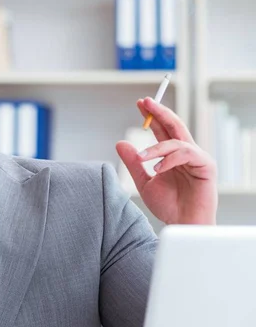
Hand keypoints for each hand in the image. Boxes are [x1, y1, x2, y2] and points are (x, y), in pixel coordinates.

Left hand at [116, 97, 217, 224]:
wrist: (181, 223)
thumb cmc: (168, 205)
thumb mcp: (144, 182)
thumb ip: (134, 163)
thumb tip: (120, 142)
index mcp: (172, 155)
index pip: (162, 129)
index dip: (152, 116)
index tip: (140, 104)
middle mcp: (186, 153)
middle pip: (174, 125)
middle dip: (159, 112)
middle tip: (145, 102)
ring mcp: (197, 158)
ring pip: (176, 141)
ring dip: (156, 147)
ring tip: (142, 157)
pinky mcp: (206, 166)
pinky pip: (186, 154)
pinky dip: (169, 159)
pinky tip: (157, 168)